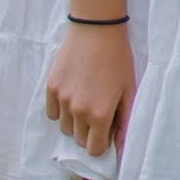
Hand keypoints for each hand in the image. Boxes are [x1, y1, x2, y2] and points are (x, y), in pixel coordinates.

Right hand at [43, 18, 135, 156]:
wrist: (97, 30)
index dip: (102, 142)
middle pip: (79, 140)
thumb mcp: (129, 91)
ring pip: (65, 128)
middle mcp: (77, 111)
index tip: (108, 128)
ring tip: (86, 100)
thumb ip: (125, 123)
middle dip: (90, 132)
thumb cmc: (118, 60)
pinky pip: (52, 113)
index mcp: (99, 115)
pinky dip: (61, 110)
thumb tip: (122, 149)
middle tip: (99, 112)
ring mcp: (61, 99)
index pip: (94, 149)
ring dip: (75, 122)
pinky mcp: (50, 87)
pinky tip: (73, 94)